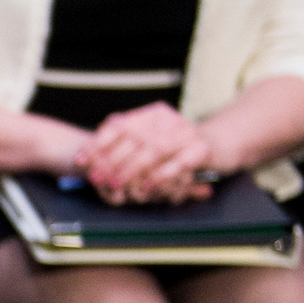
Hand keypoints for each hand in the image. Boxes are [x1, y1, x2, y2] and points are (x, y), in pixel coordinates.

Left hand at [78, 103, 217, 205]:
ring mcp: (185, 133)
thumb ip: (124, 147)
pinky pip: (179, 163)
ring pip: (154, 150)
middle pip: (134, 138)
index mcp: (151, 115)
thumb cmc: (179, 147)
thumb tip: (85, 158)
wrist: (224, 142)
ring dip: (132, 169)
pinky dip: (162, 175)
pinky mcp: (201, 149)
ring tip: (116, 183)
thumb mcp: (151, 141)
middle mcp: (167, 120)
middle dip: (110, 160)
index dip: (97, 143)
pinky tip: (148, 186)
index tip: (79, 159)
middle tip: (95, 176)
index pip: (118, 125)